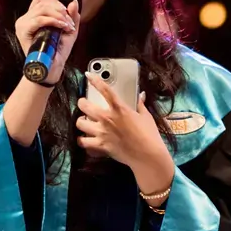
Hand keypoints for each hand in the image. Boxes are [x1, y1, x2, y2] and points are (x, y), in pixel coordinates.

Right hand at [14, 0, 80, 83]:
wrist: (52, 68)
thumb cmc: (58, 51)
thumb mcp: (69, 31)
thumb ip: (72, 16)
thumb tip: (73, 1)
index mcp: (34, 16)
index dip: (56, 2)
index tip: (67, 13)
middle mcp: (26, 18)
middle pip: (43, 2)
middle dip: (61, 9)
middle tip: (69, 22)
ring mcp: (23, 24)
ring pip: (42, 9)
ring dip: (59, 15)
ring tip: (67, 26)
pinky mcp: (23, 31)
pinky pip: (39, 19)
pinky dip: (53, 21)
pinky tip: (61, 26)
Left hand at [76, 75, 174, 190]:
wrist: (147, 155)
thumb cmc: (149, 135)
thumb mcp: (146, 117)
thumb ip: (140, 104)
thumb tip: (141, 95)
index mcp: (119, 109)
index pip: (105, 90)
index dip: (95, 80)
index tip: (88, 75)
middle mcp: (107, 118)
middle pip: (84, 106)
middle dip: (82, 103)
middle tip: (85, 104)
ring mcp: (102, 132)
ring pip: (80, 123)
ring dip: (81, 121)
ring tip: (84, 122)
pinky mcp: (100, 145)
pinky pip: (83, 142)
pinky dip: (82, 140)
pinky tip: (85, 139)